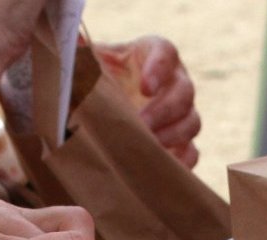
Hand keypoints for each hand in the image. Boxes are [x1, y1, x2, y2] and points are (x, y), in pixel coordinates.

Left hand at [96, 37, 199, 167]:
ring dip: (172, 136)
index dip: (159, 69)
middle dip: (164, 111)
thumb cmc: (99, 75)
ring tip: (147, 148)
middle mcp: (175, 80)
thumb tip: (75, 45)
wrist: (103, 103)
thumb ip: (85, 54)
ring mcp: (182, 112)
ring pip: (191, 122)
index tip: (145, 87)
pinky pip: (191, 152)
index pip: (165, 53)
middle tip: (142, 125)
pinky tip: (158, 167)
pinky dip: (180, 161)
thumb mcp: (92, 61)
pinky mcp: (181, 141)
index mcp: (153, 53)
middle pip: (184, 92)